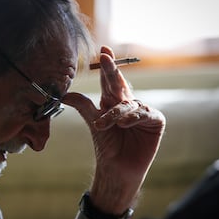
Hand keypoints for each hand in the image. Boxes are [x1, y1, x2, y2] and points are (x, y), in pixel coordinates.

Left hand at [63, 46, 165, 214]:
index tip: (103, 50)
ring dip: (114, 113)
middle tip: (105, 58)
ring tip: (103, 124)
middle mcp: (128, 103)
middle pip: (119, 83)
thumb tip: (63, 94)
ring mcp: (142, 111)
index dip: (108, 66)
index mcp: (114, 101)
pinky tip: (124, 124)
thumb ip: (83, 105)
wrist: (117, 168)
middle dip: (112, 70)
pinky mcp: (155, 121)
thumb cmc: (107, 146)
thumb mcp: (94, 122)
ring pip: (127, 103)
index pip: (110, 80)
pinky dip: (132, 118)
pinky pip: (144, 113)